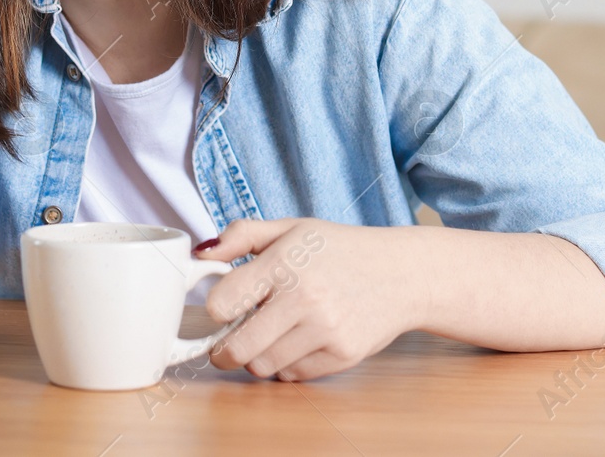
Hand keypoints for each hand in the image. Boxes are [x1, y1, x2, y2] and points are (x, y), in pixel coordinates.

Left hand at [195, 218, 421, 381]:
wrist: (402, 273)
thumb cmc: (341, 249)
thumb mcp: (292, 228)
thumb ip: (242, 235)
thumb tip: (202, 254)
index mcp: (284, 261)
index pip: (222, 303)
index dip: (216, 309)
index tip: (223, 308)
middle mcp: (304, 297)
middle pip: (237, 348)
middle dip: (224, 349)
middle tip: (228, 341)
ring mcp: (325, 330)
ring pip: (263, 366)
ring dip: (258, 356)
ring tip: (271, 334)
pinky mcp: (342, 355)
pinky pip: (293, 375)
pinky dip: (287, 364)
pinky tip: (299, 341)